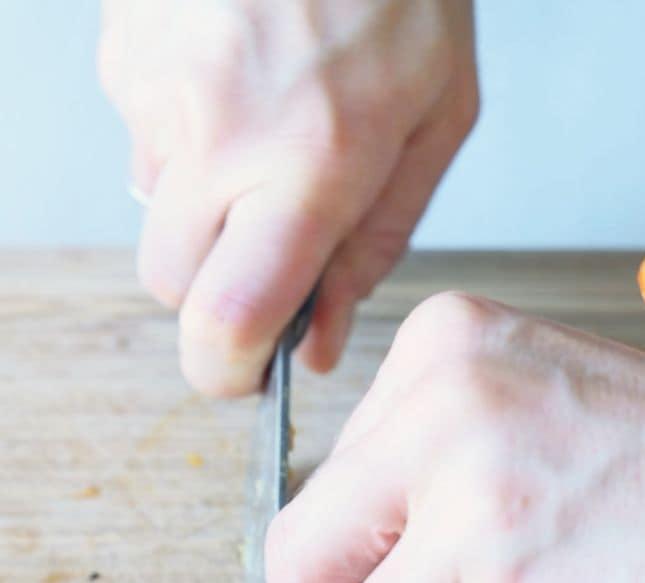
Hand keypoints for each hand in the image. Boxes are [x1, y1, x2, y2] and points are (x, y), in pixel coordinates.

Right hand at [98, 0, 477, 395]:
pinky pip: (143, 138)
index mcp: (308, 164)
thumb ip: (371, 249)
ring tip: (268, 123)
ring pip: (155, 211)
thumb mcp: (429, 126)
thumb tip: (321, 344)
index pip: (226, 318)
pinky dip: (187, 134)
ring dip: (205, 200)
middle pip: (172, 284)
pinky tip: (237, 78)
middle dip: (218, 285)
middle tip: (275, 230)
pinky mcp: (123, 54)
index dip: (225, 370)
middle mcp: (218, 136)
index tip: (247, 375)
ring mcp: (156, 90)